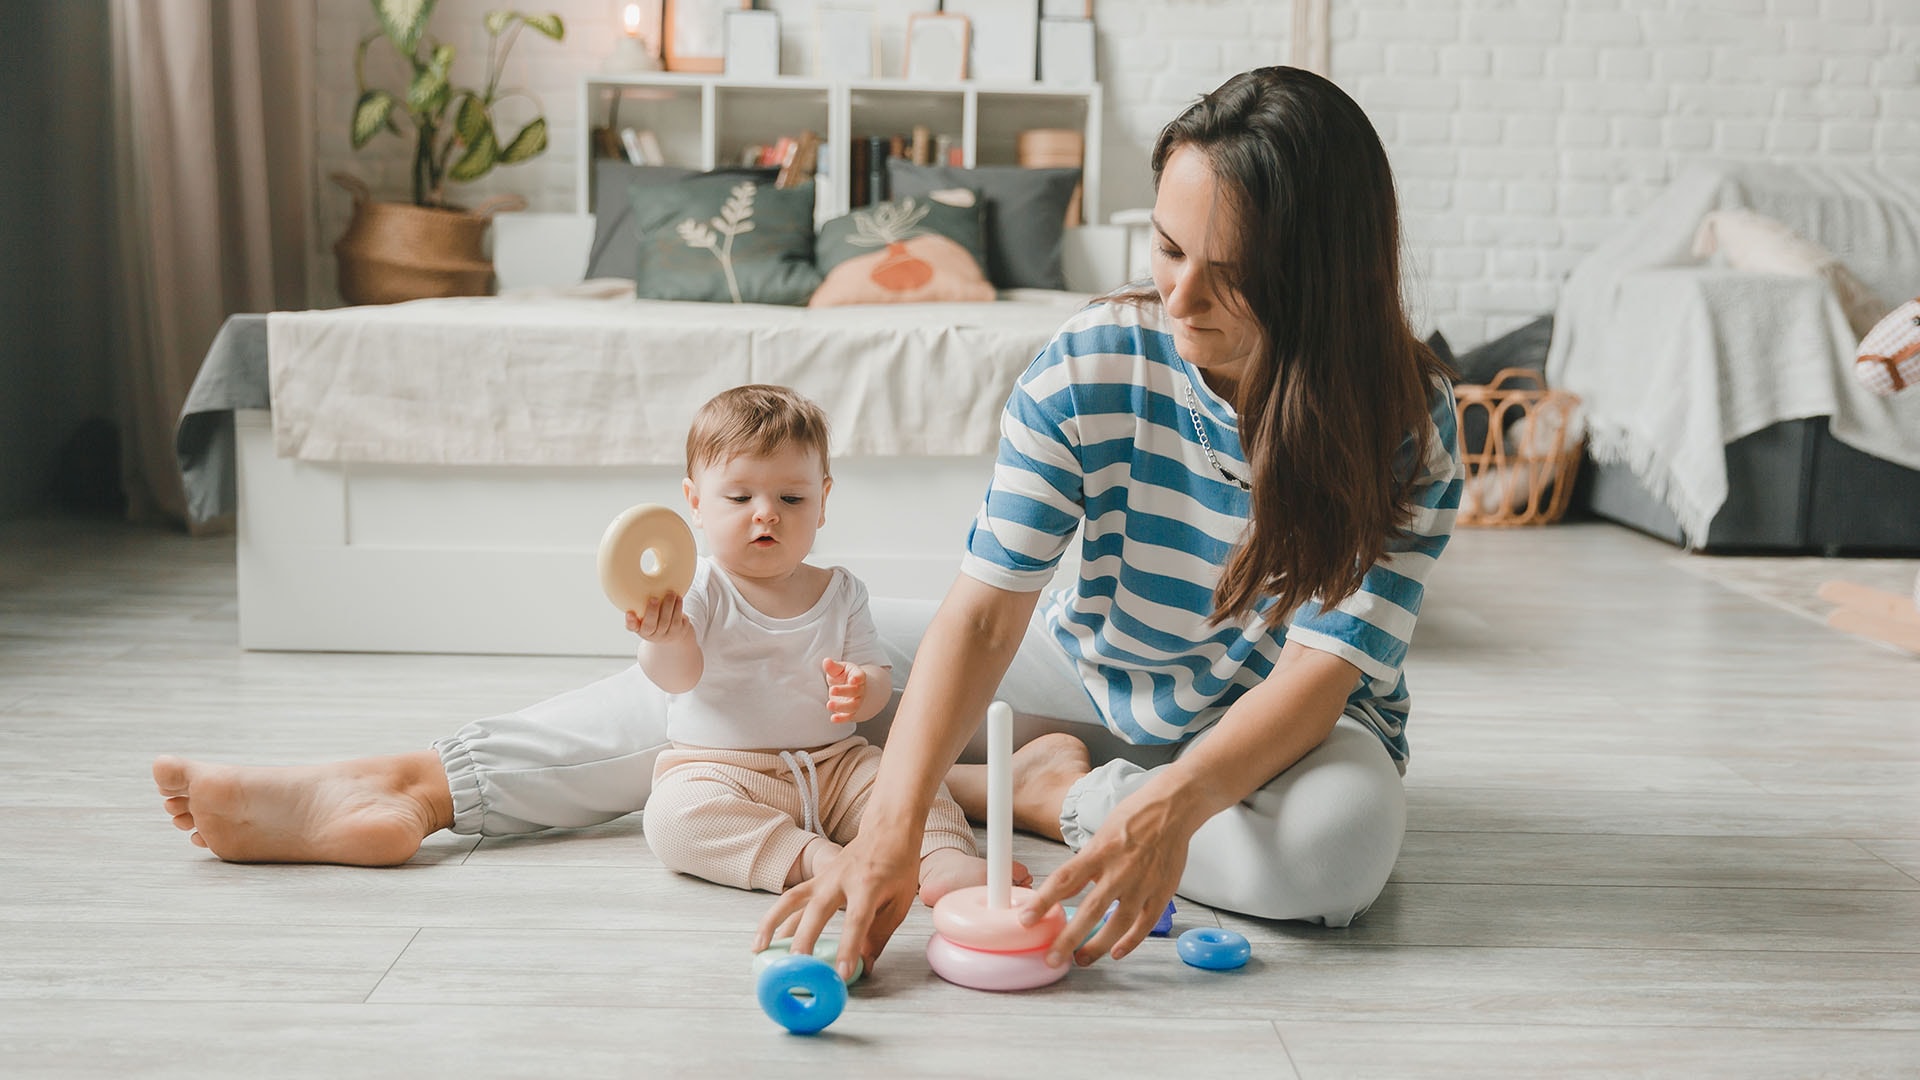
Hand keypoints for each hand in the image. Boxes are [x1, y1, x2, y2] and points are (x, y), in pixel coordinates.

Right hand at [624, 592, 691, 643]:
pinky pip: (677, 620)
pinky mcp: (677, 632)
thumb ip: (642, 604)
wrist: (674, 632)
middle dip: (652, 612)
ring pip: (665, 622)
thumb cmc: (657, 617)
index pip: (632, 627)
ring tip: (670, 593)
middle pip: (650, 625)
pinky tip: (678, 598)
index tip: (629, 613)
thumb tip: (636, 583)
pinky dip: (678, 608)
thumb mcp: (647, 614)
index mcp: (640, 628)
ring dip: (668, 606)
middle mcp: (651, 635)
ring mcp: (665, 635)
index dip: (630, 621)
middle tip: (654, 599)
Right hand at [755, 828, 921, 982]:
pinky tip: (764, 938)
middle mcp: (841, 879)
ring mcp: (824, 877)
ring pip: (792, 899)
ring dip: (772, 924)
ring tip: (759, 949)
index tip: (842, 974)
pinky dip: (775, 918)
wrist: (887, 830)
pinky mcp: (814, 879)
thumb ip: (878, 936)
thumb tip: (863, 967)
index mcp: (869, 886)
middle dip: (805, 939)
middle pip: (817, 910)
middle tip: (796, 967)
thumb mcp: (898, 904)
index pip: (857, 920)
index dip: (848, 948)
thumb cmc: (896, 867)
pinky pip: (790, 899)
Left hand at [822, 658, 866, 723]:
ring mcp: (857, 702)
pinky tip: (833, 719)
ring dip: (841, 706)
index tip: (853, 680)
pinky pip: (848, 717)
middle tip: (832, 690)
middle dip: (844, 691)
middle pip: (855, 691)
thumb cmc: (845, 677)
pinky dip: (842, 719)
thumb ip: (833, 667)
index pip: (861, 676)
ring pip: (853, 706)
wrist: (853, 689)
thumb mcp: (840, 669)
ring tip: (829, 705)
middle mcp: (860, 690)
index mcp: (858, 676)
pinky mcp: (851, 712)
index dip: (858, 678)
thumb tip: (826, 661)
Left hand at [1018, 787, 1194, 967]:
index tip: (1027, 920)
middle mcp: (1120, 869)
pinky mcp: (1163, 892)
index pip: (1065, 880)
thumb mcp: (1101, 835)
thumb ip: (1085, 864)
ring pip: (1118, 924)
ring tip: (1081, 959)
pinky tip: (1116, 952)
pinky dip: (1130, 942)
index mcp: (1100, 851)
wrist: (1173, 808)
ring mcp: (1143, 883)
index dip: (1043, 901)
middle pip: (1090, 910)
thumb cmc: (1135, 817)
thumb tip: (1063, 889)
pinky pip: (1145, 924)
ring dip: (1098, 947)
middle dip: (1069, 939)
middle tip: (1052, 959)